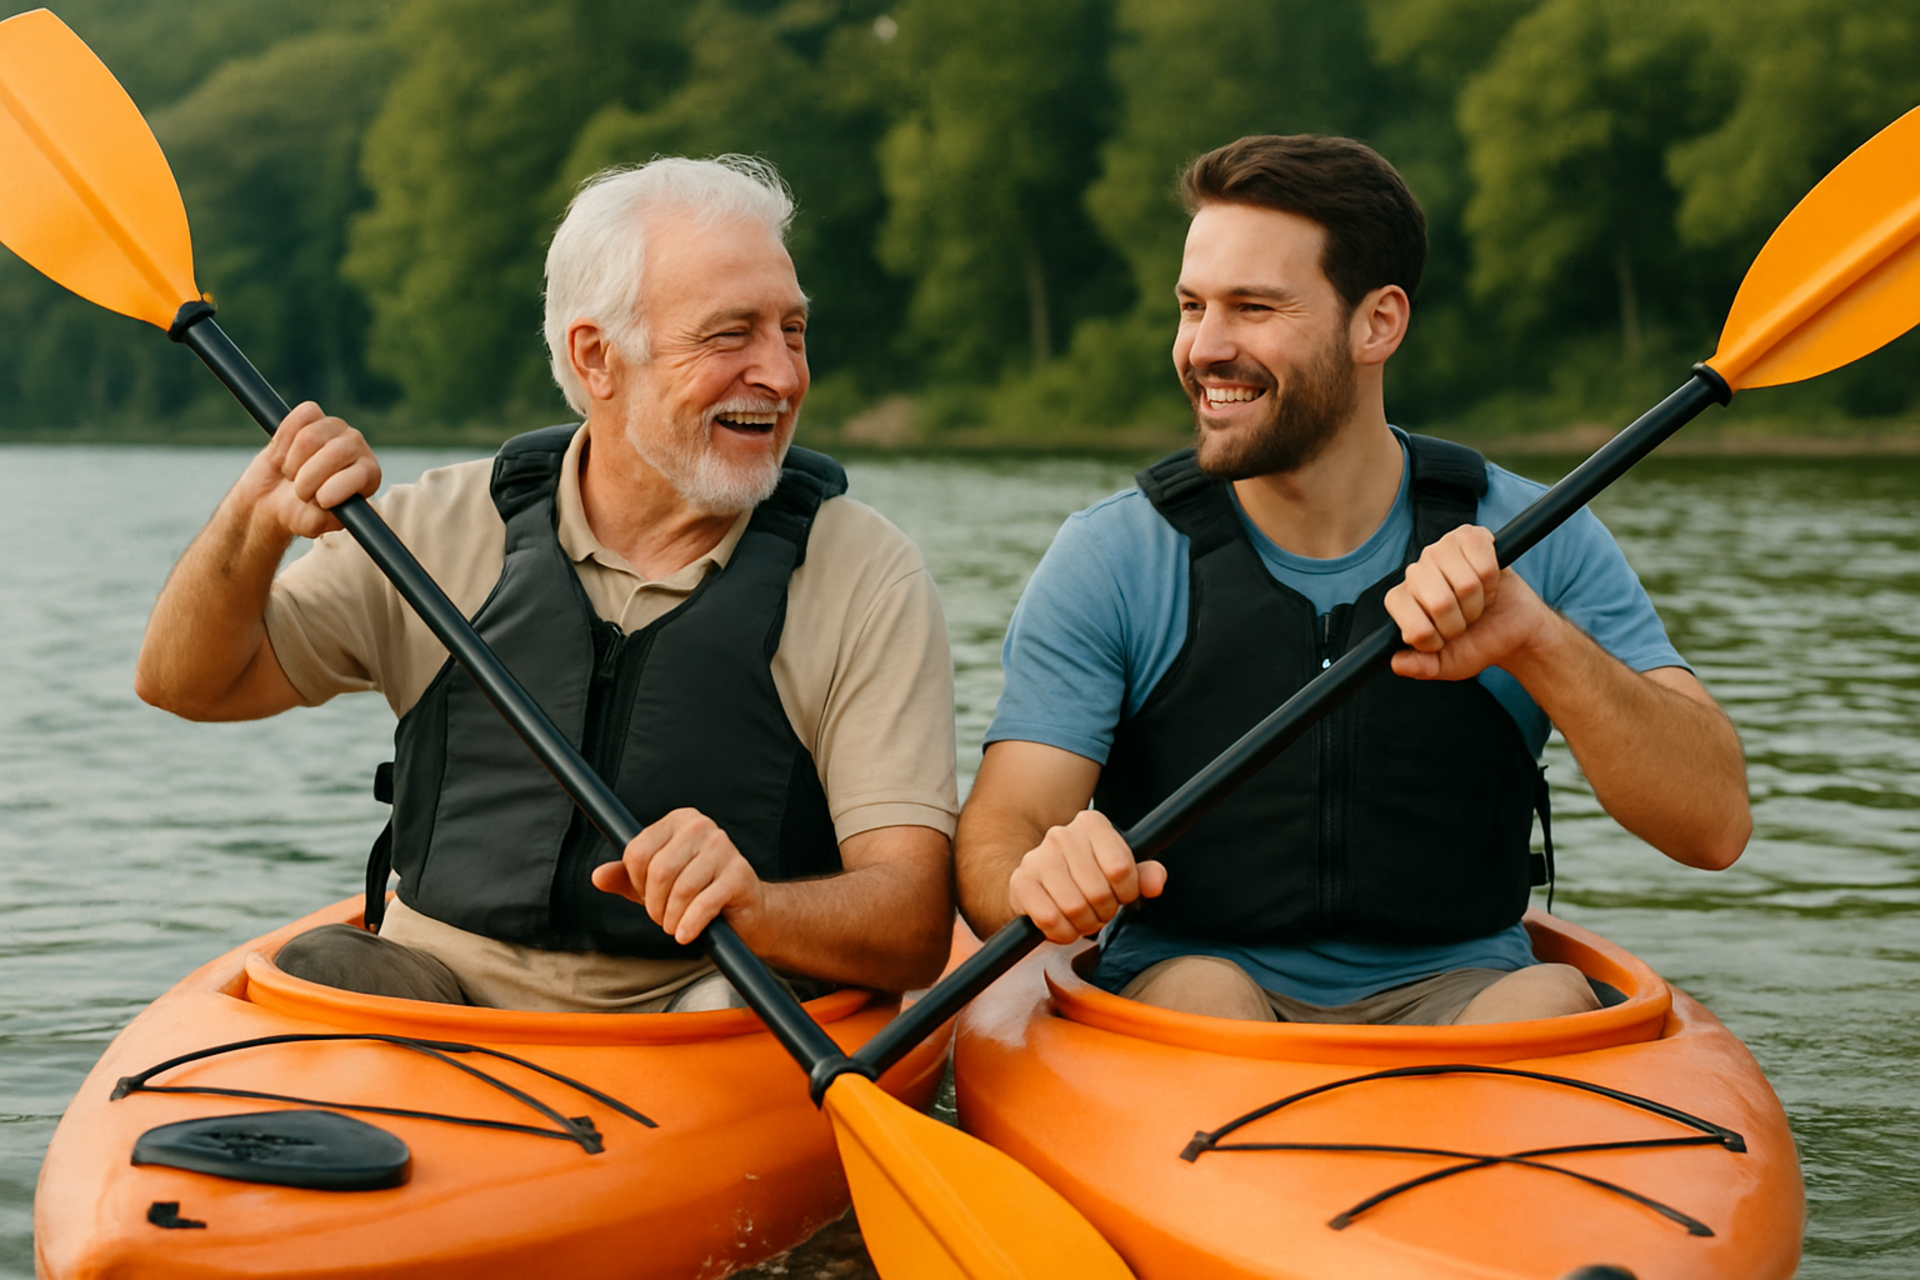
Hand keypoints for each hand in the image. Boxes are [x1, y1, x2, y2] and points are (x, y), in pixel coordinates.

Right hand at [243, 401, 380, 539]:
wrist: (271, 498)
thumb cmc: (300, 512)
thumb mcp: (313, 523)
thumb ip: (328, 516)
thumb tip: (341, 505)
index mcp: (368, 475)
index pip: (361, 472)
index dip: (336, 488)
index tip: (320, 500)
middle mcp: (357, 447)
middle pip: (335, 452)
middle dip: (309, 477)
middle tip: (301, 492)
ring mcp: (334, 428)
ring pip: (309, 437)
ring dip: (292, 463)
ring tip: (293, 474)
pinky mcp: (311, 415)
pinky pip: (297, 419)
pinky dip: (283, 441)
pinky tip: (285, 455)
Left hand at [590, 808, 767, 944]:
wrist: (746, 911)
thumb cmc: (698, 893)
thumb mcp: (656, 885)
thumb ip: (626, 878)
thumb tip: (598, 877)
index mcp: (679, 821)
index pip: (637, 851)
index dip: (636, 883)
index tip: (648, 896)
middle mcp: (701, 827)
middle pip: (658, 871)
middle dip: (654, 904)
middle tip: (662, 917)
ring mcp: (724, 848)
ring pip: (680, 889)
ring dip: (671, 918)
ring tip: (675, 925)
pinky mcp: (740, 874)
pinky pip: (703, 903)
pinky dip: (689, 925)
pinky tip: (685, 934)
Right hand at [1006, 809, 1167, 943]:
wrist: (1039, 881)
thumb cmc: (1086, 876)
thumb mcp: (1119, 870)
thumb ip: (1145, 875)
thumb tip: (1155, 885)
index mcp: (1092, 823)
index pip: (1121, 868)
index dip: (1127, 892)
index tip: (1121, 894)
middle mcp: (1062, 834)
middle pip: (1099, 892)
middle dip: (1105, 912)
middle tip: (1101, 911)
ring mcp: (1037, 858)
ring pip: (1075, 908)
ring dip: (1084, 925)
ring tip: (1083, 918)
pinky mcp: (1021, 883)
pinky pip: (1050, 920)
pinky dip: (1063, 933)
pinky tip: (1064, 926)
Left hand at [1384, 525, 1553, 680]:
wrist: (1512, 629)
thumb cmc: (1475, 643)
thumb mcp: (1445, 665)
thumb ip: (1420, 668)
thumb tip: (1397, 663)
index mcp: (1401, 600)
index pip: (1412, 626)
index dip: (1435, 639)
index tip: (1444, 639)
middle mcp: (1415, 571)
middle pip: (1440, 603)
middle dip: (1460, 622)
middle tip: (1464, 620)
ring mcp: (1441, 550)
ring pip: (1466, 584)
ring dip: (1479, 602)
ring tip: (1477, 602)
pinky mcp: (1470, 536)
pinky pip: (1485, 564)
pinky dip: (1493, 581)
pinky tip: (1488, 583)